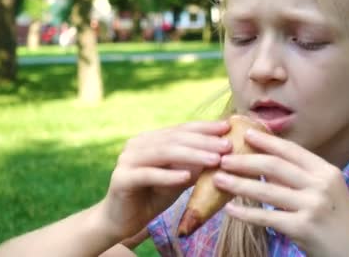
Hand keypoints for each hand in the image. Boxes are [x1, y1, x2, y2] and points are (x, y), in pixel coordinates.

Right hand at [100, 121, 231, 240]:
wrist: (121, 221)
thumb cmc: (152, 196)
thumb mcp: (178, 178)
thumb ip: (194, 165)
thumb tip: (223, 154)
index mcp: (150, 139)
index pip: (181, 129)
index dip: (204, 127)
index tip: (227, 127)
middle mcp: (137, 144)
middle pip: (175, 138)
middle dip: (204, 141)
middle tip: (227, 145)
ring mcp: (127, 160)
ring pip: (164, 153)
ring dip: (192, 155)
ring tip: (215, 159)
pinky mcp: (121, 179)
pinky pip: (148, 174)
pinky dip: (168, 175)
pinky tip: (187, 177)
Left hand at [212, 129, 348, 256]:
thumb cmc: (337, 220)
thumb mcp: (325, 190)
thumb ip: (299, 176)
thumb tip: (265, 161)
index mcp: (325, 171)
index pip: (291, 150)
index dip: (266, 140)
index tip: (245, 132)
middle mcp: (320, 185)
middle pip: (275, 166)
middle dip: (245, 160)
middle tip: (223, 157)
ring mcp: (312, 206)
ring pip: (267, 191)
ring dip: (239, 184)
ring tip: (218, 179)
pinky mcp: (303, 228)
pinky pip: (267, 218)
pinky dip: (246, 213)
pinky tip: (229, 209)